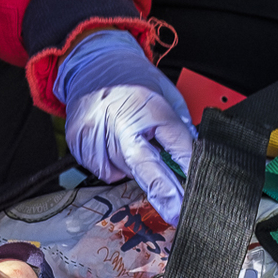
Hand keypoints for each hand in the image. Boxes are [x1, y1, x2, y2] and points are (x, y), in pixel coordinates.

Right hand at [54, 30, 194, 224]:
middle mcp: (118, 120)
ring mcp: (95, 133)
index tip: (198, 191)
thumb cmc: (132, 78)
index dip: (189, 169)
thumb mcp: (167, 94)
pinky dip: (114, 163)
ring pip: (122, 172)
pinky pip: (103, 169)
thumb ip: (180, 127)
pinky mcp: (78, 144)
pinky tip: (113, 142)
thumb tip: (192, 161)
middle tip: (178, 213)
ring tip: (131, 141)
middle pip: (144, 166)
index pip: (174, 143)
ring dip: (134, 169)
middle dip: (163, 193)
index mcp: (146, 105)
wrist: (91, 64)